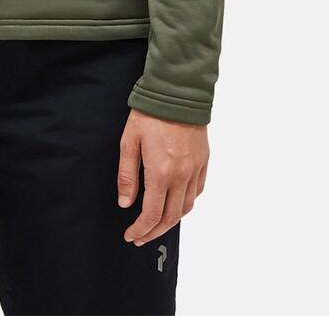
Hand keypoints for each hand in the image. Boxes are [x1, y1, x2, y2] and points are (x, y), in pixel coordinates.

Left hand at [117, 107, 208, 244]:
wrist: (177, 92)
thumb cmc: (150, 114)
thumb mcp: (129, 142)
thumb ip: (127, 176)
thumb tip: (126, 203)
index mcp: (161, 173)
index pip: (152, 214)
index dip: (141, 229)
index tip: (131, 235)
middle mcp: (182, 176)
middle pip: (171, 217)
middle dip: (155, 231)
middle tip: (141, 237)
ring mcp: (195, 169)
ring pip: (187, 207)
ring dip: (172, 220)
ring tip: (157, 223)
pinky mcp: (203, 161)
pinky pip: (198, 190)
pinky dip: (187, 203)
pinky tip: (177, 202)